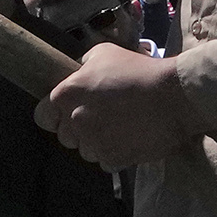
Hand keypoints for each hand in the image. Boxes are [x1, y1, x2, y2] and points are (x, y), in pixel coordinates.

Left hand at [34, 42, 203, 171]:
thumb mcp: (104, 54)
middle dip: (78, 130)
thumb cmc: (139, 70)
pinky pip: (105, 162)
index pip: (42, 116)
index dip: (55, 115)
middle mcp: (75, 121)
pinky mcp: (113, 159)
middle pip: (65, 137)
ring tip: (119, 128)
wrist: (174, 96)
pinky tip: (129, 139)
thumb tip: (78, 74)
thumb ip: (83, 67)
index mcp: (67, 95)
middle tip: (101, 118)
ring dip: (97, 144)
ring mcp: (94, 142)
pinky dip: (115, 154)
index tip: (69, 113)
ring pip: (85, 152)